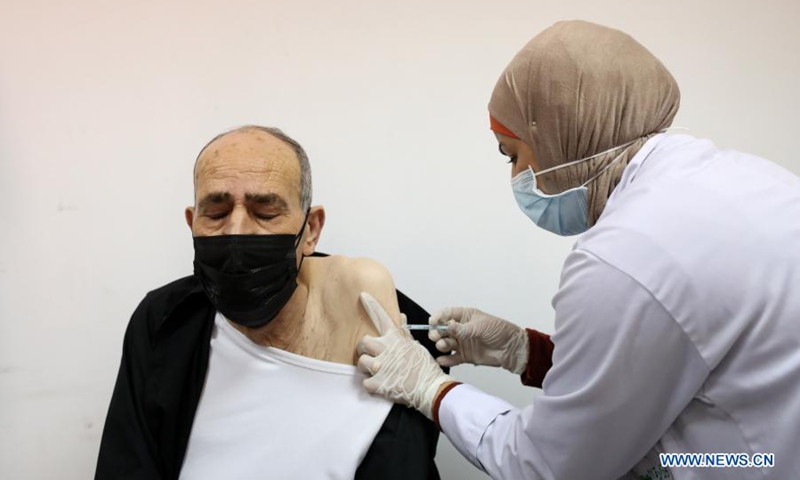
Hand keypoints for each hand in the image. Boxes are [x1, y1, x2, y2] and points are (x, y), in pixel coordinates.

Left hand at [357, 292, 455, 419]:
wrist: (430, 389)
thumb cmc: (425, 369)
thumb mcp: (416, 346)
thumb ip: (404, 332)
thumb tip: (400, 317)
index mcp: (396, 339)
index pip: (381, 317)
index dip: (371, 305)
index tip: (363, 296)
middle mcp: (386, 350)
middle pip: (363, 342)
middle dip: (365, 349)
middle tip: (373, 355)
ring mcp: (381, 366)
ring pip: (361, 362)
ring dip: (367, 368)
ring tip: (378, 372)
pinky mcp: (378, 383)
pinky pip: (364, 382)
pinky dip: (371, 385)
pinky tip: (381, 385)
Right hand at [429, 307, 528, 373]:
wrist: (512, 349)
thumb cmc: (500, 331)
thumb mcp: (481, 326)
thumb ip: (463, 329)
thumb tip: (449, 328)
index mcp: (465, 316)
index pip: (446, 314)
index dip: (438, 317)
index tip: (432, 322)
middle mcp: (461, 329)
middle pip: (442, 330)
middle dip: (436, 332)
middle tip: (436, 336)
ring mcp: (462, 343)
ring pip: (445, 343)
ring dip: (441, 345)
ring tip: (443, 346)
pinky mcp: (465, 356)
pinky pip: (452, 358)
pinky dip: (446, 360)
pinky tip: (442, 360)